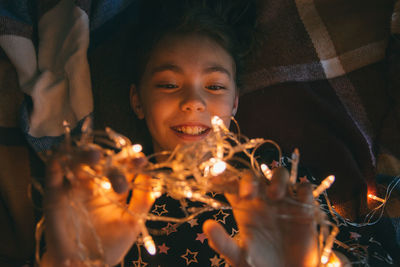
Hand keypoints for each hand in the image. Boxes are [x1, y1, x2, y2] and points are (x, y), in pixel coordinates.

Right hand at [41, 146, 153, 265]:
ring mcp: (74, 188)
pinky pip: (53, 175)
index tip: (141, 159)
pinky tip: (61, 159)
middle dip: (114, 162)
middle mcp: (94, 185)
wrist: (84, 266)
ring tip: (95, 156)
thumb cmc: (109, 246)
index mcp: (112, 190)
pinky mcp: (55, 195)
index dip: (131, 161)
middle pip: (102, 163)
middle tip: (124, 168)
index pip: (122, 168)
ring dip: (85, 154)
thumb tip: (153, 180)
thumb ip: (142, 202)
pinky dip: (56, 164)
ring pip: (78, 162)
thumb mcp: (132, 223)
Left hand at [203, 167, 318, 266]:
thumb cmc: (259, 266)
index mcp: (244, 208)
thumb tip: (206, 225)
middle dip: (250, 180)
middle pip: (254, 176)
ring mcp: (283, 203)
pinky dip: (303, 190)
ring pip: (280, 174)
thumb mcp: (238, 257)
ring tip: (274, 195)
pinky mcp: (303, 209)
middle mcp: (262, 201)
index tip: (215, 177)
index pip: (232, 185)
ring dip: (278, 179)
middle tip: (248, 194)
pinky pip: (305, 189)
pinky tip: (298, 204)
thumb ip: (222, 242)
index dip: (223, 178)